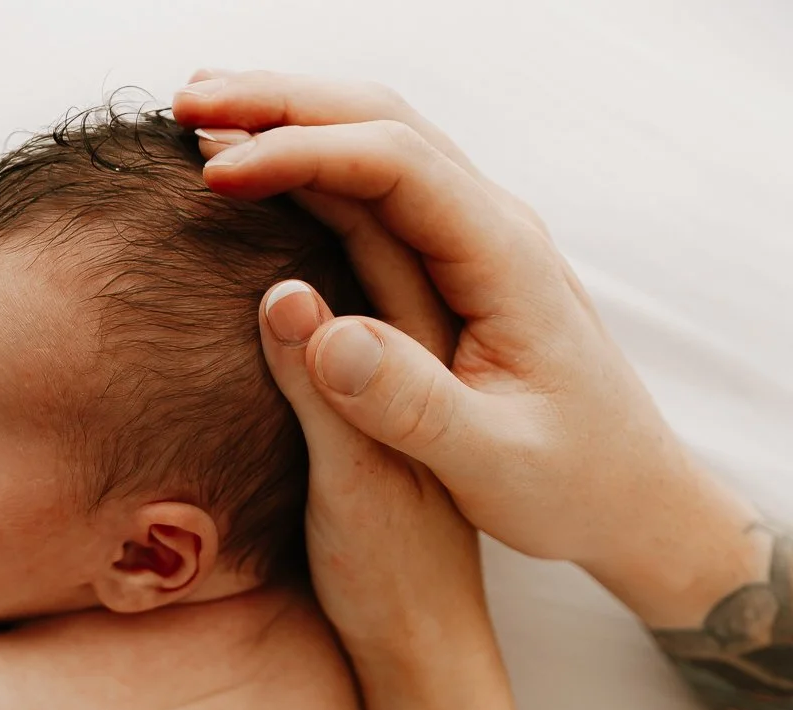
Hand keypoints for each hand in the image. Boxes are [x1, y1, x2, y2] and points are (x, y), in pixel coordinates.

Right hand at [174, 73, 731, 594]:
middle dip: (280, 104)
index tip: (215, 176)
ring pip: (374, 148)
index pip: (392, 166)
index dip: (298, 154)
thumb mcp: (490, 461)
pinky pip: (374, 197)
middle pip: (380, 125)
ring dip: (289, 123)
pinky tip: (259, 175)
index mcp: (503, 259)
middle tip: (184, 105)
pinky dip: (308, 171)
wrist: (631, 500)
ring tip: (202, 120)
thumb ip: (407, 402)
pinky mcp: (455, 270)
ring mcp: (473, 244)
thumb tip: (316, 327)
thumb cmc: (569, 485)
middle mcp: (491, 230)